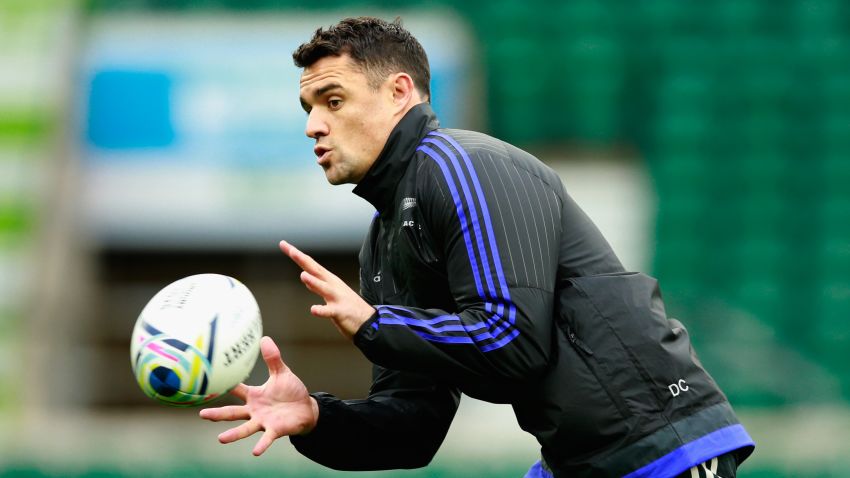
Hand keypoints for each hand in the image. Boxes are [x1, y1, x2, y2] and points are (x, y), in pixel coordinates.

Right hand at [199, 336, 318, 455]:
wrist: (306, 409)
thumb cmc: (290, 391)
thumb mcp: (281, 373)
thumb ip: (272, 358)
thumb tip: (265, 338)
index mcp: (254, 396)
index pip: (236, 389)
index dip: (223, 385)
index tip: (205, 382)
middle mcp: (254, 410)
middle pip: (233, 412)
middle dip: (217, 414)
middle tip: (201, 414)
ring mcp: (263, 421)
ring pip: (245, 428)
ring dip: (233, 435)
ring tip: (221, 439)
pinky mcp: (274, 430)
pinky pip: (266, 439)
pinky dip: (261, 445)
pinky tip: (254, 452)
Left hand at [279, 240, 375, 339]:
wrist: (368, 321)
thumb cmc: (348, 306)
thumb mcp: (331, 292)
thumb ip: (318, 285)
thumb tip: (306, 278)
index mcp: (329, 280)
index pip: (310, 264)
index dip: (297, 254)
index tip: (284, 244)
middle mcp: (332, 285)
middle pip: (315, 270)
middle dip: (303, 260)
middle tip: (290, 250)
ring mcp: (337, 298)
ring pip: (324, 288)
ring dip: (314, 282)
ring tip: (303, 276)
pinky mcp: (341, 312)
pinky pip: (329, 311)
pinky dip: (321, 310)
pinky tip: (314, 310)